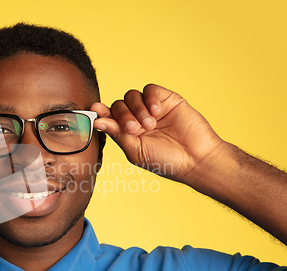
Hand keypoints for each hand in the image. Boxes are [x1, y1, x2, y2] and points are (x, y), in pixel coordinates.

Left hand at [91, 84, 225, 183]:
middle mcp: (137, 118)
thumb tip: (97, 121)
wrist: (195, 158)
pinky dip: (149, 99)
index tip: (95, 109)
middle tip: (134, 129)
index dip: (101, 111)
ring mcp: (151, 108)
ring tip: (149, 125)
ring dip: (137, 109)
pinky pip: (150, 89)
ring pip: (131, 96)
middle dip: (122, 115)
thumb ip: (117, 134)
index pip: (109, 117)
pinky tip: (156, 112)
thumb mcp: (135, 150)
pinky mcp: (166, 99)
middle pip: (118, 104)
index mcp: (127, 132)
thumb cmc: (165, 160)